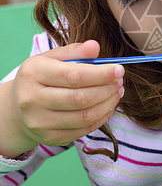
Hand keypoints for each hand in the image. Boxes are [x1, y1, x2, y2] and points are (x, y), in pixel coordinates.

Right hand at [0, 40, 123, 157]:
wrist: (17, 109)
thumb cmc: (40, 78)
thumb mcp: (51, 58)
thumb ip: (74, 51)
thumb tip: (95, 46)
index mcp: (34, 73)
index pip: (73, 75)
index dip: (101, 74)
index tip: (119, 70)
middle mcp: (33, 100)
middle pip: (81, 98)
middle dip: (107, 89)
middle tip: (120, 81)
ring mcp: (41, 123)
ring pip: (85, 116)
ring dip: (108, 104)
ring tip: (117, 92)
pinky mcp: (51, 138)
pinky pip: (84, 129)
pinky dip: (101, 117)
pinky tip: (108, 106)